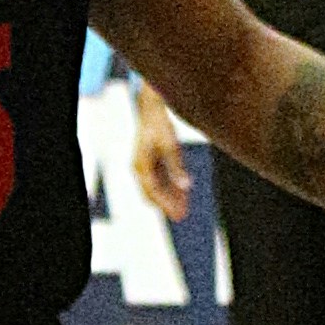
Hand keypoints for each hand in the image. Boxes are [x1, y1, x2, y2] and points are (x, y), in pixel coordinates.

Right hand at [133, 86, 191, 222]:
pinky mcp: (149, 161)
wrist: (151, 108)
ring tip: (184, 208)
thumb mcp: (170, 145)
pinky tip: (182, 192)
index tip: (178, 214)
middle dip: (167, 205)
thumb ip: (176, 166)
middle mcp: (139, 168)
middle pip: (153, 193)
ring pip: (157, 188)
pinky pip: (159, 179)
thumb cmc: (160, 125)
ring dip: (169, 197)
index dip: (166, 204)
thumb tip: (185, 186)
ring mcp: (143, 165)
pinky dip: (170, 187)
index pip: (154, 192)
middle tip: (183, 216)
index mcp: (141, 166)